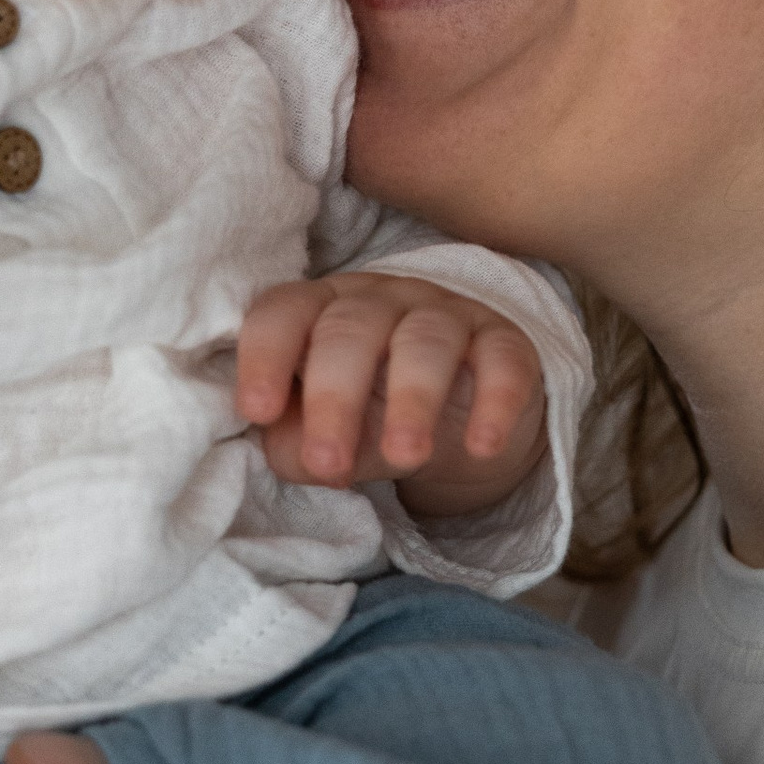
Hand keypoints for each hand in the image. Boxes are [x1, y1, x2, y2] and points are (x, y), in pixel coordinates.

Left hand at [237, 273, 547, 517]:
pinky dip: (495, 402)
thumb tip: (295, 454)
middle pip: (351, 330)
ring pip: (425, 341)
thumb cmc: (375, 413)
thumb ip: (300, 444)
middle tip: (329, 463)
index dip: (266, 356)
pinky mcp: (505, 343)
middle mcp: (380, 301)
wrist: (466, 414)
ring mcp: (445, 315)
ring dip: (412, 400)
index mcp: (321, 311)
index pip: (283, 313)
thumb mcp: (330, 432)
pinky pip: (502, 362)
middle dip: (335, 397)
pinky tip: (482, 445)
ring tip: (406, 457)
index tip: (259, 410)